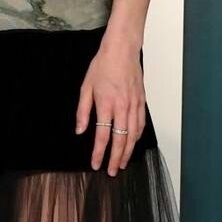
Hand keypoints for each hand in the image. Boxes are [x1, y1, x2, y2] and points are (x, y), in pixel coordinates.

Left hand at [75, 38, 144, 175]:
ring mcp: (134, 105)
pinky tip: (132, 144)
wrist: (122, 50)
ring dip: (128, 151)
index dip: (99, 153)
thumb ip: (83, 111)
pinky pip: (141, 125)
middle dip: (116, 158)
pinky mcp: (141, 102)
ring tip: (122, 163)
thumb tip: (80, 131)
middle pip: (120, 140)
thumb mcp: (86, 87)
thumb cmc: (102, 66)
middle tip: (112, 171)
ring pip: (133, 135)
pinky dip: (137, 138)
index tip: (96, 164)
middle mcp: (122, 107)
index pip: (103, 135)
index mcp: (106, 104)